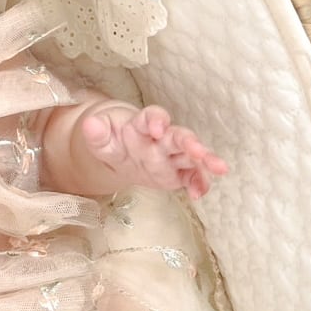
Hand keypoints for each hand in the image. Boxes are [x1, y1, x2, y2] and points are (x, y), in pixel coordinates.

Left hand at [81, 105, 228, 199]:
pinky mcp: (177, 172)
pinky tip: (199, 194)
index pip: (152, 116)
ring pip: (192, 155)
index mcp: (142, 124)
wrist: (120, 149)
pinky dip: (199, 183)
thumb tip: (90, 125)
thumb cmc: (112, 137)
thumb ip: (96, 132)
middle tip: (199, 151)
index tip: (157, 128)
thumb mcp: (99, 136)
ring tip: (219, 168)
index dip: (156, 120)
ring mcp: (172, 155)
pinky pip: (191, 176)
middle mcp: (162, 137)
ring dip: (205, 160)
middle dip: (190, 142)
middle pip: (179, 136)